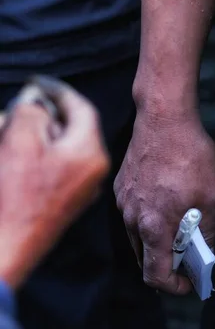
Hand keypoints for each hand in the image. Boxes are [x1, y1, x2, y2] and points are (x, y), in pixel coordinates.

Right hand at [0, 76, 109, 288]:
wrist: (7, 247)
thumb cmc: (15, 195)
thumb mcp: (20, 138)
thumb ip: (32, 110)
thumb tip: (36, 103)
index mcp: (91, 153)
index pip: (82, 108)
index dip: (57, 90)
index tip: (36, 82)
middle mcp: (92, 171)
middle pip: (70, 128)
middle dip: (40, 114)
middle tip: (17, 108)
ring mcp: (79, 189)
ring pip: (57, 148)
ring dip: (32, 134)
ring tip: (7, 129)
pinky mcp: (63, 201)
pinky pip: (52, 168)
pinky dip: (32, 155)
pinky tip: (10, 153)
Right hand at [114, 105, 214, 293]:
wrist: (163, 117)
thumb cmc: (189, 155)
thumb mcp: (211, 197)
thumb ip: (206, 232)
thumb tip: (205, 254)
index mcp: (153, 226)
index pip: (155, 275)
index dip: (174, 286)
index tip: (189, 283)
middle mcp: (131, 218)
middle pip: (144, 259)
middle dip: (166, 265)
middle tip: (188, 258)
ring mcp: (123, 202)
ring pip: (137, 237)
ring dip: (157, 242)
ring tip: (180, 229)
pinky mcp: (121, 188)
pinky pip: (132, 215)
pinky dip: (147, 221)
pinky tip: (166, 204)